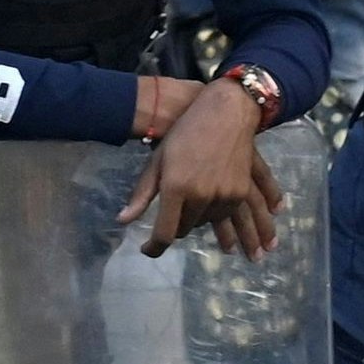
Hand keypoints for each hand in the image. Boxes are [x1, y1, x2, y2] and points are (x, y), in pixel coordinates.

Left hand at [121, 77, 281, 257]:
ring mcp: (224, 196)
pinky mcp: (240, 193)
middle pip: (185, 229)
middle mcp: (201, 196)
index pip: (164, 233)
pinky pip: (224, 216)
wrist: (227, 113)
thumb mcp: (158, 160)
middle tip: (171, 214)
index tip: (147, 250)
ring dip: (196, 219)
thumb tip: (123, 221)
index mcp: (176, 188)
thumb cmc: (185, 132)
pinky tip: (211, 205)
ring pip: (205, 223)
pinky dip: (214, 213)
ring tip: (192, 207)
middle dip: (176, 225)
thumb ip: (142, 194)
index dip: (154, 248)